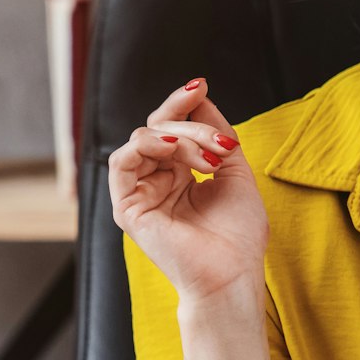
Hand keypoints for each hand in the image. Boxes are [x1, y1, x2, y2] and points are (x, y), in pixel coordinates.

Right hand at [108, 76, 268, 307]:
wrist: (232, 275)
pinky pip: (121, 161)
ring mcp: (140, 194)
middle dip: (189, 122)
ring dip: (179, 137)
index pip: (172, 128)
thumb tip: (200, 96)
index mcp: (180, 176)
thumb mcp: (234, 170)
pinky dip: (147, 145)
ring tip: (208, 158)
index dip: (183, 104)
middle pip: (157, 128)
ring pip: (144, 139)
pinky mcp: (127, 207)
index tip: (200, 84)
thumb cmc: (238, 236)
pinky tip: (173, 148)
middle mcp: (157, 182)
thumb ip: (216, 133)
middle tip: (219, 140)